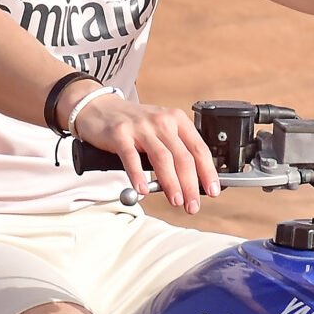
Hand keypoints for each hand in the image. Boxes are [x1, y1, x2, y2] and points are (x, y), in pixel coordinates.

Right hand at [68, 89, 220, 211]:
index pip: (199, 148)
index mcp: (177, 120)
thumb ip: (176, 150)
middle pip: (182, 157)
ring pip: (162, 158)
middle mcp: (161, 121)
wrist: (100, 108)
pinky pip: (131, 157)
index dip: (208, 172)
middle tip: (192, 205)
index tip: (213, 190)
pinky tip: (143, 189)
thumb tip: (193, 182)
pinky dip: (138, 175)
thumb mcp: (161, 130)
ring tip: (176, 200)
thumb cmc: (134, 124)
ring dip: (171, 183)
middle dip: (191, 185)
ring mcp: (140, 127)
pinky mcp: (119, 133)